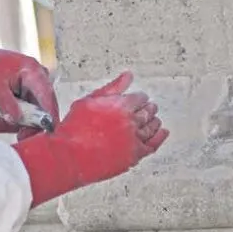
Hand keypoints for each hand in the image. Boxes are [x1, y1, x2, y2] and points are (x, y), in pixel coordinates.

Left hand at [0, 49, 59, 138]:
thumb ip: (5, 102)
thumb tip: (16, 119)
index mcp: (34, 72)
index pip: (47, 98)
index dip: (48, 117)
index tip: (44, 135)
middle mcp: (38, 81)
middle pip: (42, 110)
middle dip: (27, 125)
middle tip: (16, 137)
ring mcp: (34, 91)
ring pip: (33, 116)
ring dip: (15, 125)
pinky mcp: (27, 99)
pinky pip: (25, 116)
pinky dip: (11, 122)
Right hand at [11, 71, 168, 206]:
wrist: (70, 155)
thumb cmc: (75, 128)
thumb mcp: (89, 101)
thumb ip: (112, 88)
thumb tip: (128, 75)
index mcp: (121, 105)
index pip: (140, 98)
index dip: (140, 98)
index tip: (140, 98)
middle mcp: (131, 121)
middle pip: (148, 111)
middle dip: (149, 108)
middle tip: (149, 108)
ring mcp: (134, 139)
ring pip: (152, 127)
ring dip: (154, 121)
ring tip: (154, 120)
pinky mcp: (134, 155)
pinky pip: (152, 145)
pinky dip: (159, 138)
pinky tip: (162, 133)